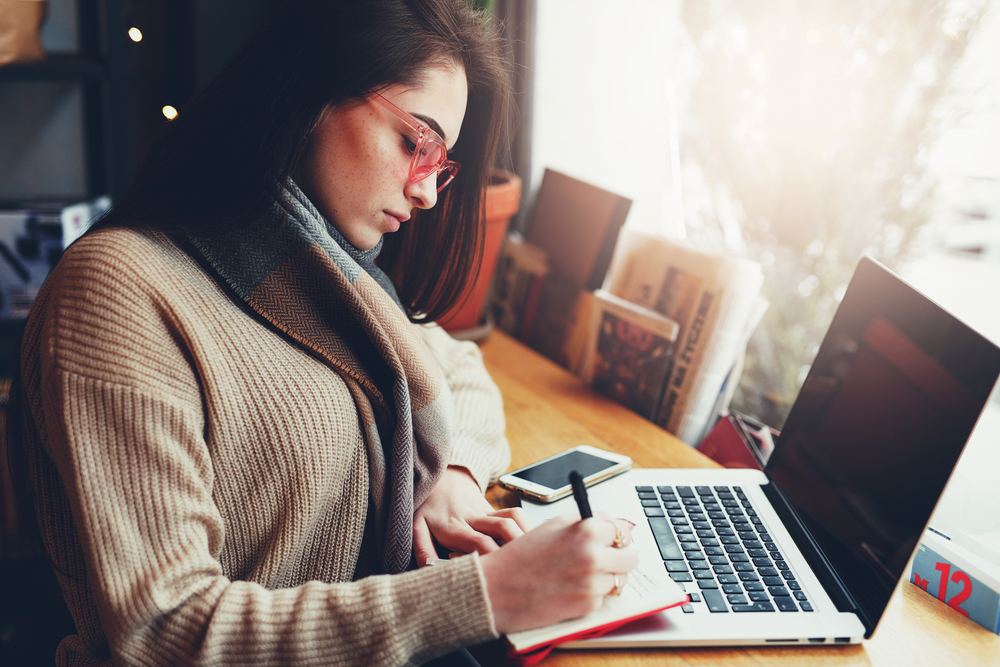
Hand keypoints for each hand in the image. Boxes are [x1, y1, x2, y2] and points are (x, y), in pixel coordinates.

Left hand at [413, 467, 532, 565]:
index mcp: (454, 526)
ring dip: (527, 534)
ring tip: (537, 556)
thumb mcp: (417, 527)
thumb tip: (429, 571)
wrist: (440, 480)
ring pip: (514, 517)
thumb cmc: (428, 507)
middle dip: (518, 548)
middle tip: (528, 569)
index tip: (497, 575)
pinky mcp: (495, 511)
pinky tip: (533, 543)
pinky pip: (516, 514)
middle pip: (503, 528)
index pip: (479, 542)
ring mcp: (487, 512)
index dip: (491, 558)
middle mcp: (474, 518)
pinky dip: (527, 526)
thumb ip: (422, 550)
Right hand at [480, 513, 637, 633]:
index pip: (623, 531)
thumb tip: (617, 525)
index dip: (617, 536)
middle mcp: (594, 557)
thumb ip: (588, 522)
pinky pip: (603, 597)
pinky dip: (592, 594)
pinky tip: (571, 587)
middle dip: (620, 557)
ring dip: (606, 577)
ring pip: (619, 579)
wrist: (498, 588)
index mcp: (586, 531)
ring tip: (580, 573)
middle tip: (605, 558)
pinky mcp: (588, 606)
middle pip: (631, 557)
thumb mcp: (554, 525)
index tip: (613, 539)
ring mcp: (593, 584)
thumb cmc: (522, 555)